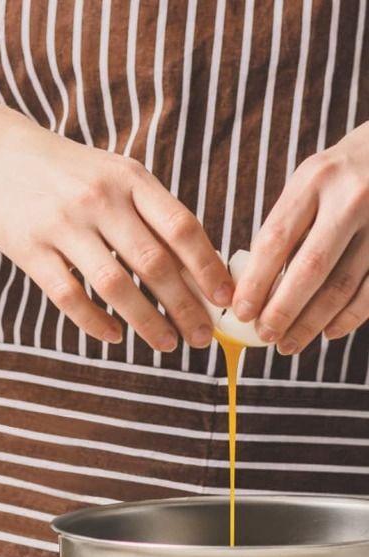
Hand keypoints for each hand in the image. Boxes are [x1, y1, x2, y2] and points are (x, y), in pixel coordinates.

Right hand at [0, 110, 232, 351]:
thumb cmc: (67, 172)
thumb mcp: (115, 174)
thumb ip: (150, 213)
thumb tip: (195, 266)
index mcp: (130, 179)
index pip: (181, 228)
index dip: (208, 268)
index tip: (226, 299)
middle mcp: (100, 200)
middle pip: (153, 263)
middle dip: (185, 305)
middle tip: (203, 335)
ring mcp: (63, 226)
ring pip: (114, 284)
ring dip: (146, 321)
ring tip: (167, 343)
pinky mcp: (30, 250)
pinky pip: (68, 295)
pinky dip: (94, 321)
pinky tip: (114, 336)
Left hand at [232, 122, 368, 354]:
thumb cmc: (338, 177)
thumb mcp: (306, 186)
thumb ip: (283, 230)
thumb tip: (251, 292)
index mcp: (314, 181)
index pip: (275, 241)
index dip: (255, 283)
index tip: (240, 313)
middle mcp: (351, 198)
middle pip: (310, 268)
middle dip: (282, 310)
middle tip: (265, 336)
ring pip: (342, 285)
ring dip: (312, 322)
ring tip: (289, 344)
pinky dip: (350, 317)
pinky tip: (328, 332)